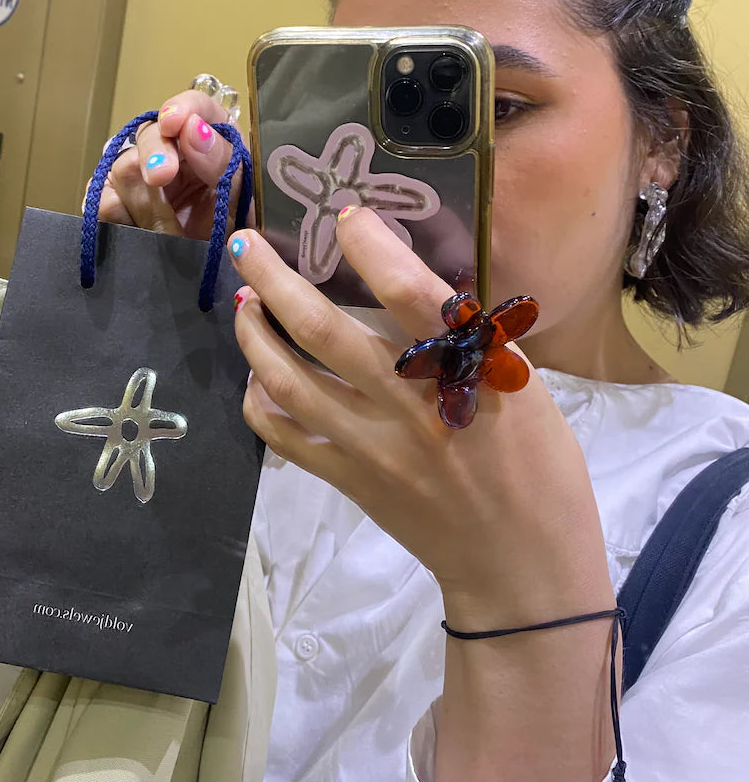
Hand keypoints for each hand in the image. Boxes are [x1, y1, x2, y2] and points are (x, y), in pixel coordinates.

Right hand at [94, 90, 253, 239]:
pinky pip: (104, 201)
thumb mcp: (247, 202)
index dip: (182, 108)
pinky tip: (128, 226)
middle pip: (151, 134)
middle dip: (154, 154)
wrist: (228, 284)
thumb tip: (192, 128)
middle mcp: (177, 157)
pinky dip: (111, 213)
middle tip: (160, 177)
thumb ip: (224, 163)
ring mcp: (146, 183)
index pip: (196, 108)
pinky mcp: (124, 210)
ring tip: (167, 230)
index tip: (174, 122)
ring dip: (142, 198)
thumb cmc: (246, 237)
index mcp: (214, 144)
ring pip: (123, 168)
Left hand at [228, 207, 613, 627]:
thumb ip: (469, 339)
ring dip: (255, 335)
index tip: (347, 216)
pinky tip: (257, 377)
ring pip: (289, 382)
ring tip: (243, 302)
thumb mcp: (524, 388)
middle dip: (275, 281)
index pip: (411, 296)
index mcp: (470, 375)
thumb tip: (409, 283)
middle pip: (325, 331)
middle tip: (247, 245)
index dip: (372, 248)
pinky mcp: (350, 482)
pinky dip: (260, 402)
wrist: (520, 565)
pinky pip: (284, 438)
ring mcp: (372, 449)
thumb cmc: (538, 466)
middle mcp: (411, 407)